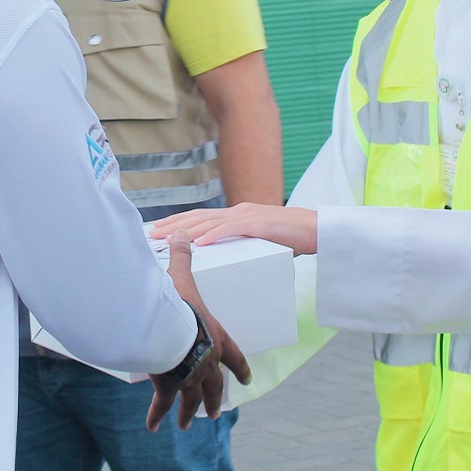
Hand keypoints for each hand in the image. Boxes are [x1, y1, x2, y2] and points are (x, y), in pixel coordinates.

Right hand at [147, 232, 252, 431]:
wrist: (165, 329)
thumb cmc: (178, 304)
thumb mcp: (181, 278)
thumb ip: (182, 256)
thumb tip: (181, 233)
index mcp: (215, 337)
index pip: (234, 355)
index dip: (240, 367)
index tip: (247, 380)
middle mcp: (207, 361)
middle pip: (214, 384)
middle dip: (214, 397)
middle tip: (215, 412)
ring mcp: (190, 377)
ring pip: (193, 399)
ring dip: (191, 412)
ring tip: (189, 424)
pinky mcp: (170, 386)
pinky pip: (164, 404)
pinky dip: (158, 415)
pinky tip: (154, 428)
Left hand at [150, 203, 318, 253]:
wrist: (317, 229)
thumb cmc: (291, 237)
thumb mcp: (260, 240)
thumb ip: (243, 244)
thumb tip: (229, 259)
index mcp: (237, 215)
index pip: (202, 218)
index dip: (179, 224)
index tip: (161, 231)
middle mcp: (239, 211)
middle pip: (199, 217)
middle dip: (174, 226)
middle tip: (153, 234)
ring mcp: (248, 216)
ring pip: (210, 223)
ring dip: (186, 231)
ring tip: (168, 239)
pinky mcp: (259, 224)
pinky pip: (232, 229)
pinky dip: (214, 235)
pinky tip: (200, 243)